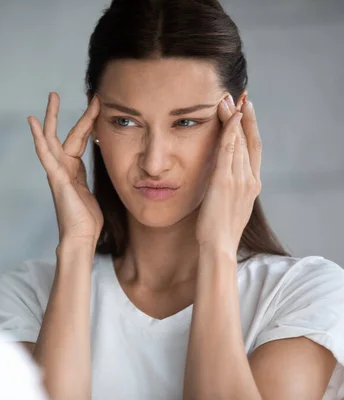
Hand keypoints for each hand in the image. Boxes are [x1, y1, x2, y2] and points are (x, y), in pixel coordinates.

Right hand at [28, 93, 102, 243]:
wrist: (80, 237)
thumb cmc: (87, 220)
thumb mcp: (92, 193)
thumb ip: (88, 179)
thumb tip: (98, 170)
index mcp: (73, 170)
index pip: (79, 139)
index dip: (87, 121)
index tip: (96, 104)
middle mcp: (62, 168)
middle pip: (61, 134)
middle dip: (61, 113)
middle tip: (56, 93)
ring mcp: (57, 172)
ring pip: (51, 139)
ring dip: (51, 117)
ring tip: (51, 98)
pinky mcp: (56, 177)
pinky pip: (45, 153)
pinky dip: (38, 136)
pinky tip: (33, 122)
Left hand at [196, 96, 261, 254]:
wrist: (219, 246)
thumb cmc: (219, 228)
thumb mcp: (229, 204)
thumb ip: (229, 187)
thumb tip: (220, 175)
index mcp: (252, 184)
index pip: (254, 148)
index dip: (250, 127)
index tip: (245, 109)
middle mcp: (250, 179)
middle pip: (248, 140)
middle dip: (243, 116)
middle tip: (238, 95)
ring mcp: (239, 179)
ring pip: (239, 141)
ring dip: (233, 118)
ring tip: (227, 99)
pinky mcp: (225, 181)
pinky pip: (229, 151)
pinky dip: (230, 132)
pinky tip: (229, 117)